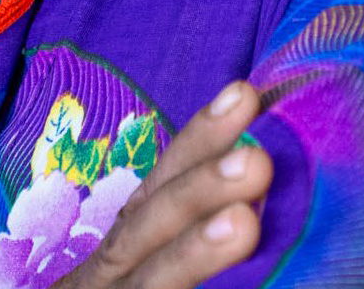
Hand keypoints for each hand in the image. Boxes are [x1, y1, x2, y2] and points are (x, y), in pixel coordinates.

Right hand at [52, 80, 271, 288]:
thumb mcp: (144, 267)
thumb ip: (178, 235)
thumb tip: (258, 201)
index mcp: (123, 250)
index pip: (159, 185)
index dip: (198, 138)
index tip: (245, 93)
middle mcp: (105, 277)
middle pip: (148, 227)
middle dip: (199, 190)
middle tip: (259, 161)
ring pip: (149, 283)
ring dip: (194, 255)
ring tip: (246, 225)